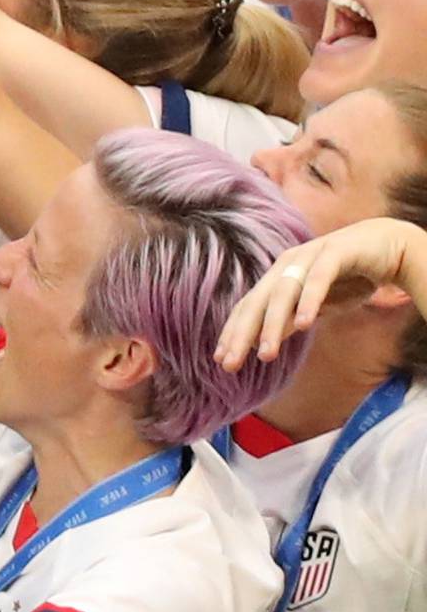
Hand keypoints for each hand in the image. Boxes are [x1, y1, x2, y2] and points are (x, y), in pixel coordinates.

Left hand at [216, 217, 426, 367]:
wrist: (391, 247)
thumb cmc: (350, 278)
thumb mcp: (315, 306)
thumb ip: (290, 321)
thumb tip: (263, 344)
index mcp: (278, 277)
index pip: (248, 307)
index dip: (233, 333)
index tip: (220, 360)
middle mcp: (287, 265)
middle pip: (257, 302)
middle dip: (241, 334)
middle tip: (230, 364)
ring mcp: (309, 256)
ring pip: (283, 293)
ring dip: (272, 325)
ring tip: (265, 355)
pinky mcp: (336, 253)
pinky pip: (319, 280)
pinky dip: (309, 301)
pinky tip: (304, 325)